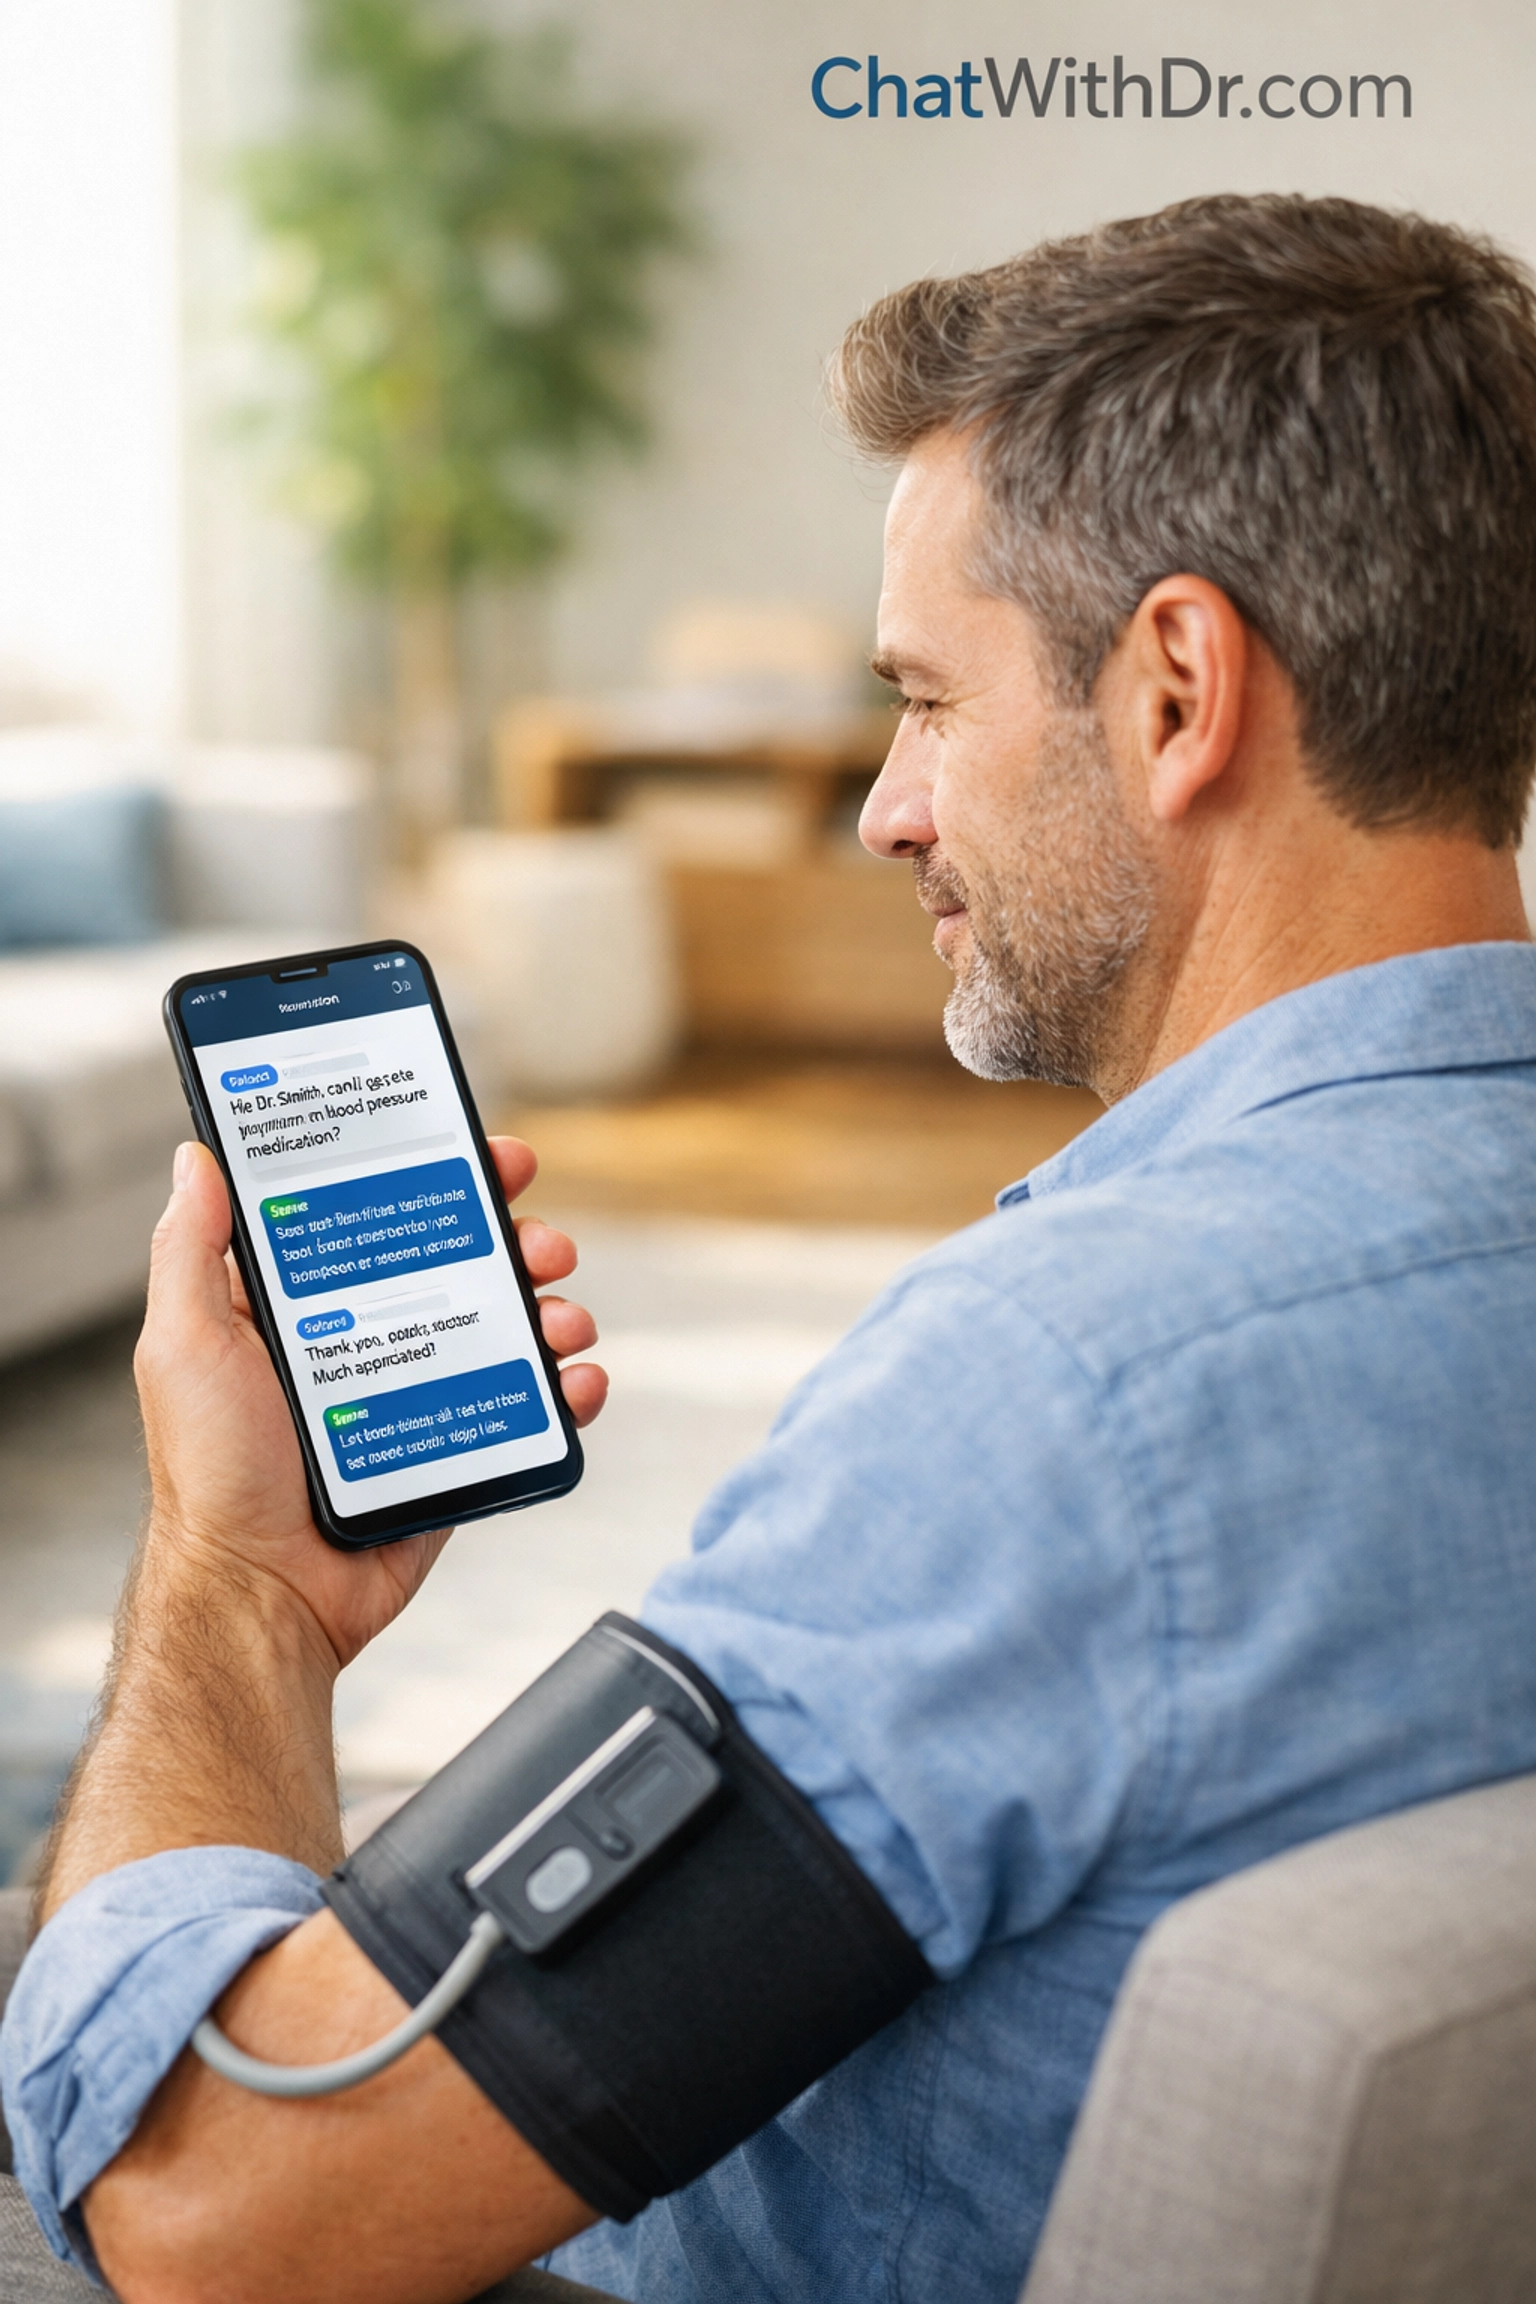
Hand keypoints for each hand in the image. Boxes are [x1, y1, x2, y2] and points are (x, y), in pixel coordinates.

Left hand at [133, 1138, 607, 1672]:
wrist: (265, 1596)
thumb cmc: (212, 1476)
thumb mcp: (185, 1345)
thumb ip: (191, 1250)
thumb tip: (198, 1158)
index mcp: (301, 1305)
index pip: (374, 1215)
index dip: (431, 1174)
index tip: (477, 1149)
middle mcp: (364, 1339)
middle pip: (458, 1262)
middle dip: (514, 1237)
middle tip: (539, 1237)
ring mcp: (415, 1394)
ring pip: (503, 1328)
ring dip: (550, 1308)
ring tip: (561, 1314)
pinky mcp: (453, 1449)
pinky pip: (524, 1407)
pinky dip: (565, 1388)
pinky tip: (576, 1380)